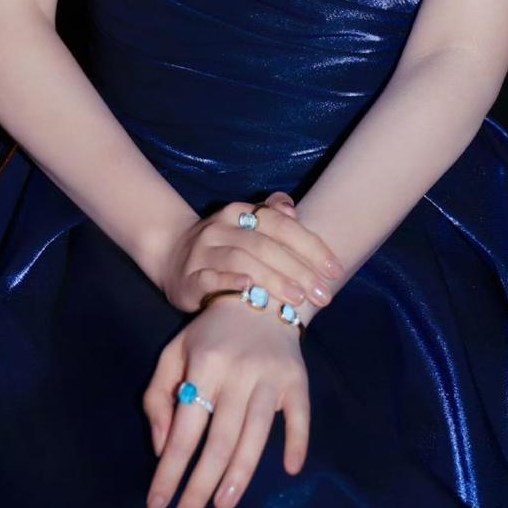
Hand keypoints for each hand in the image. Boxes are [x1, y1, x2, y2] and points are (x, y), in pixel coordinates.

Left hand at [142, 294, 309, 507]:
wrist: (261, 296)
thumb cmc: (210, 335)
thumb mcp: (174, 353)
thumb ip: (158, 397)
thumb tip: (163, 449)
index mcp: (203, 364)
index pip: (184, 431)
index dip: (169, 473)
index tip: (156, 506)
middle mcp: (237, 371)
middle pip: (219, 441)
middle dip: (199, 488)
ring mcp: (270, 375)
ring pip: (255, 434)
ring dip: (239, 476)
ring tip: (222, 505)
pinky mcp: (297, 378)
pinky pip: (299, 415)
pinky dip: (296, 442)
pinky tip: (289, 469)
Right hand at [157, 190, 343, 316]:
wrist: (172, 254)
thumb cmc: (224, 243)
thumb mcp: (248, 226)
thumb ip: (273, 216)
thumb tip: (291, 208)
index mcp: (240, 212)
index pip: (280, 224)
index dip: (310, 246)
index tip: (334, 270)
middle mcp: (221, 227)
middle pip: (265, 245)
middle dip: (299, 270)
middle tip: (323, 294)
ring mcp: (203, 251)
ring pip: (241, 261)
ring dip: (272, 279)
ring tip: (297, 299)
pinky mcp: (188, 277)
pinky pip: (209, 278)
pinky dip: (230, 282)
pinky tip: (249, 290)